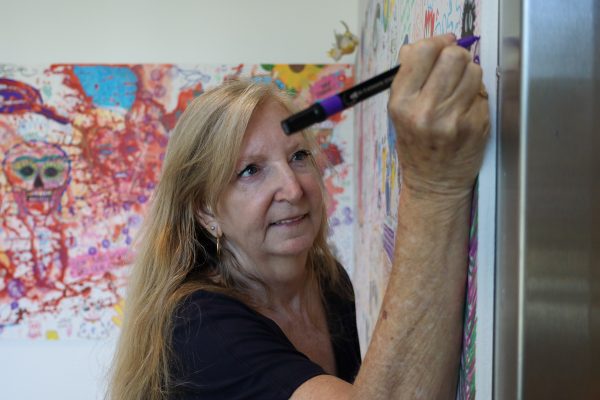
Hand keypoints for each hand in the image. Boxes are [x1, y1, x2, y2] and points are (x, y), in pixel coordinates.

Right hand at [388, 33, 489, 199]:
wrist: (433, 184)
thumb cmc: (416, 146)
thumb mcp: (399, 111)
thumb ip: (408, 76)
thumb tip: (419, 46)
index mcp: (401, 103)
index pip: (423, 51)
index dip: (437, 44)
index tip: (442, 47)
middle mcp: (425, 110)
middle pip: (454, 57)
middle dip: (456, 59)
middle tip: (453, 71)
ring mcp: (452, 119)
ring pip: (474, 71)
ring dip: (469, 76)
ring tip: (459, 92)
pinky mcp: (475, 125)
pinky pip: (482, 93)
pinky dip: (476, 97)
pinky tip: (466, 111)